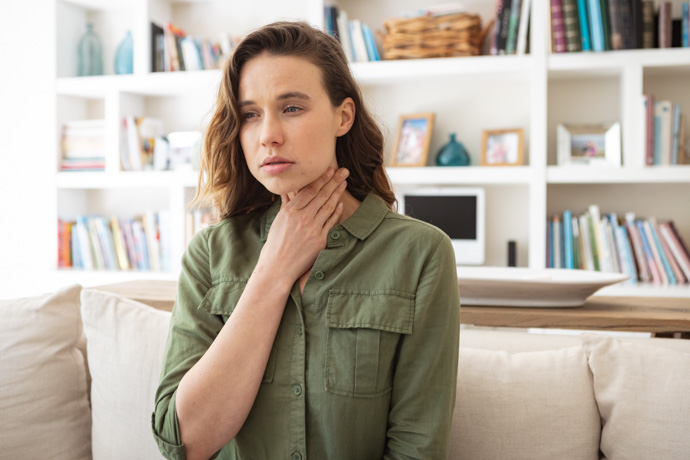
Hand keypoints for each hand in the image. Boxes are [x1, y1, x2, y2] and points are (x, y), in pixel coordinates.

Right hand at [256, 167, 348, 284]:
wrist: (277, 268)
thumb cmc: (275, 245)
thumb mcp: (278, 221)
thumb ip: (286, 204)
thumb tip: (287, 190)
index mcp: (290, 211)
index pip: (309, 190)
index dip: (321, 179)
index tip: (329, 169)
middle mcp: (302, 218)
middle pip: (322, 195)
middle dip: (334, 181)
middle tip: (344, 171)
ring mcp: (312, 229)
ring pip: (328, 207)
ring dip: (337, 193)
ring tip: (344, 183)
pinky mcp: (320, 241)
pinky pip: (331, 222)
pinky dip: (336, 212)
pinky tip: (340, 203)